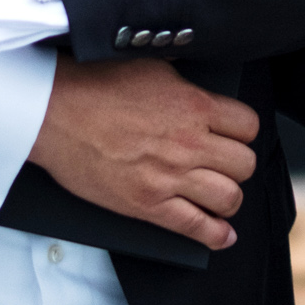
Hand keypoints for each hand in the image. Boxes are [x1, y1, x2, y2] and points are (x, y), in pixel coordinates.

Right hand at [29, 57, 261, 250]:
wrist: (55, 112)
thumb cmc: (97, 85)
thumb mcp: (155, 69)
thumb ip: (187, 87)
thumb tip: (204, 96)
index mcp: (195, 106)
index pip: (249, 126)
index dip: (243, 131)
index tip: (235, 135)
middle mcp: (190, 143)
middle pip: (244, 164)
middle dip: (238, 164)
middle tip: (225, 164)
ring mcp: (170, 177)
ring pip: (229, 197)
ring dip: (229, 197)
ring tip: (220, 194)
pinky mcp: (148, 205)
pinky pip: (196, 227)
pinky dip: (215, 235)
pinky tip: (223, 235)